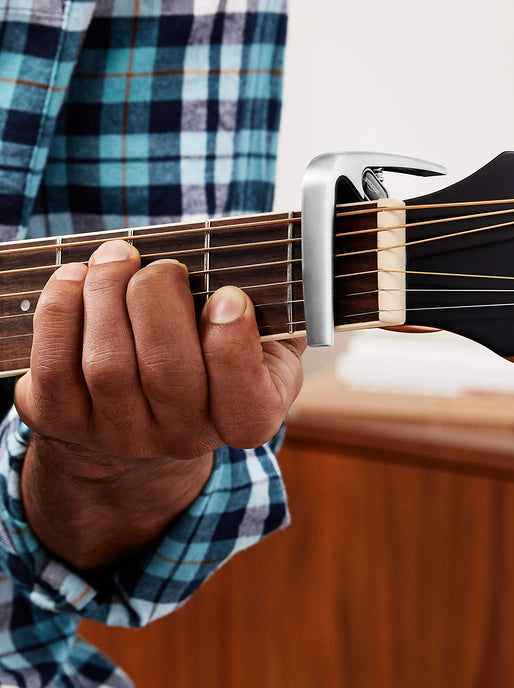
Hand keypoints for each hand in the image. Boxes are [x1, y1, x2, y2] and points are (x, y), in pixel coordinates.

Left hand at [15, 239, 304, 459]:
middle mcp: (186, 437)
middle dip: (158, 300)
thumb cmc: (215, 351)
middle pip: (166, 373)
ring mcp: (123, 436)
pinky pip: (56, 368)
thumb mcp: (266, 337)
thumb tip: (263, 262)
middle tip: (162, 267)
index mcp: (250, 415)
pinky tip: (77, 278)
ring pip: (108, 367)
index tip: (228, 295)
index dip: (233, 345)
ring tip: (116, 257)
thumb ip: (277, 309)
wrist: (154, 408)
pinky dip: (62, 312)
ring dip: (106, 294)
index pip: (245, 401)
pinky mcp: (67, 423)